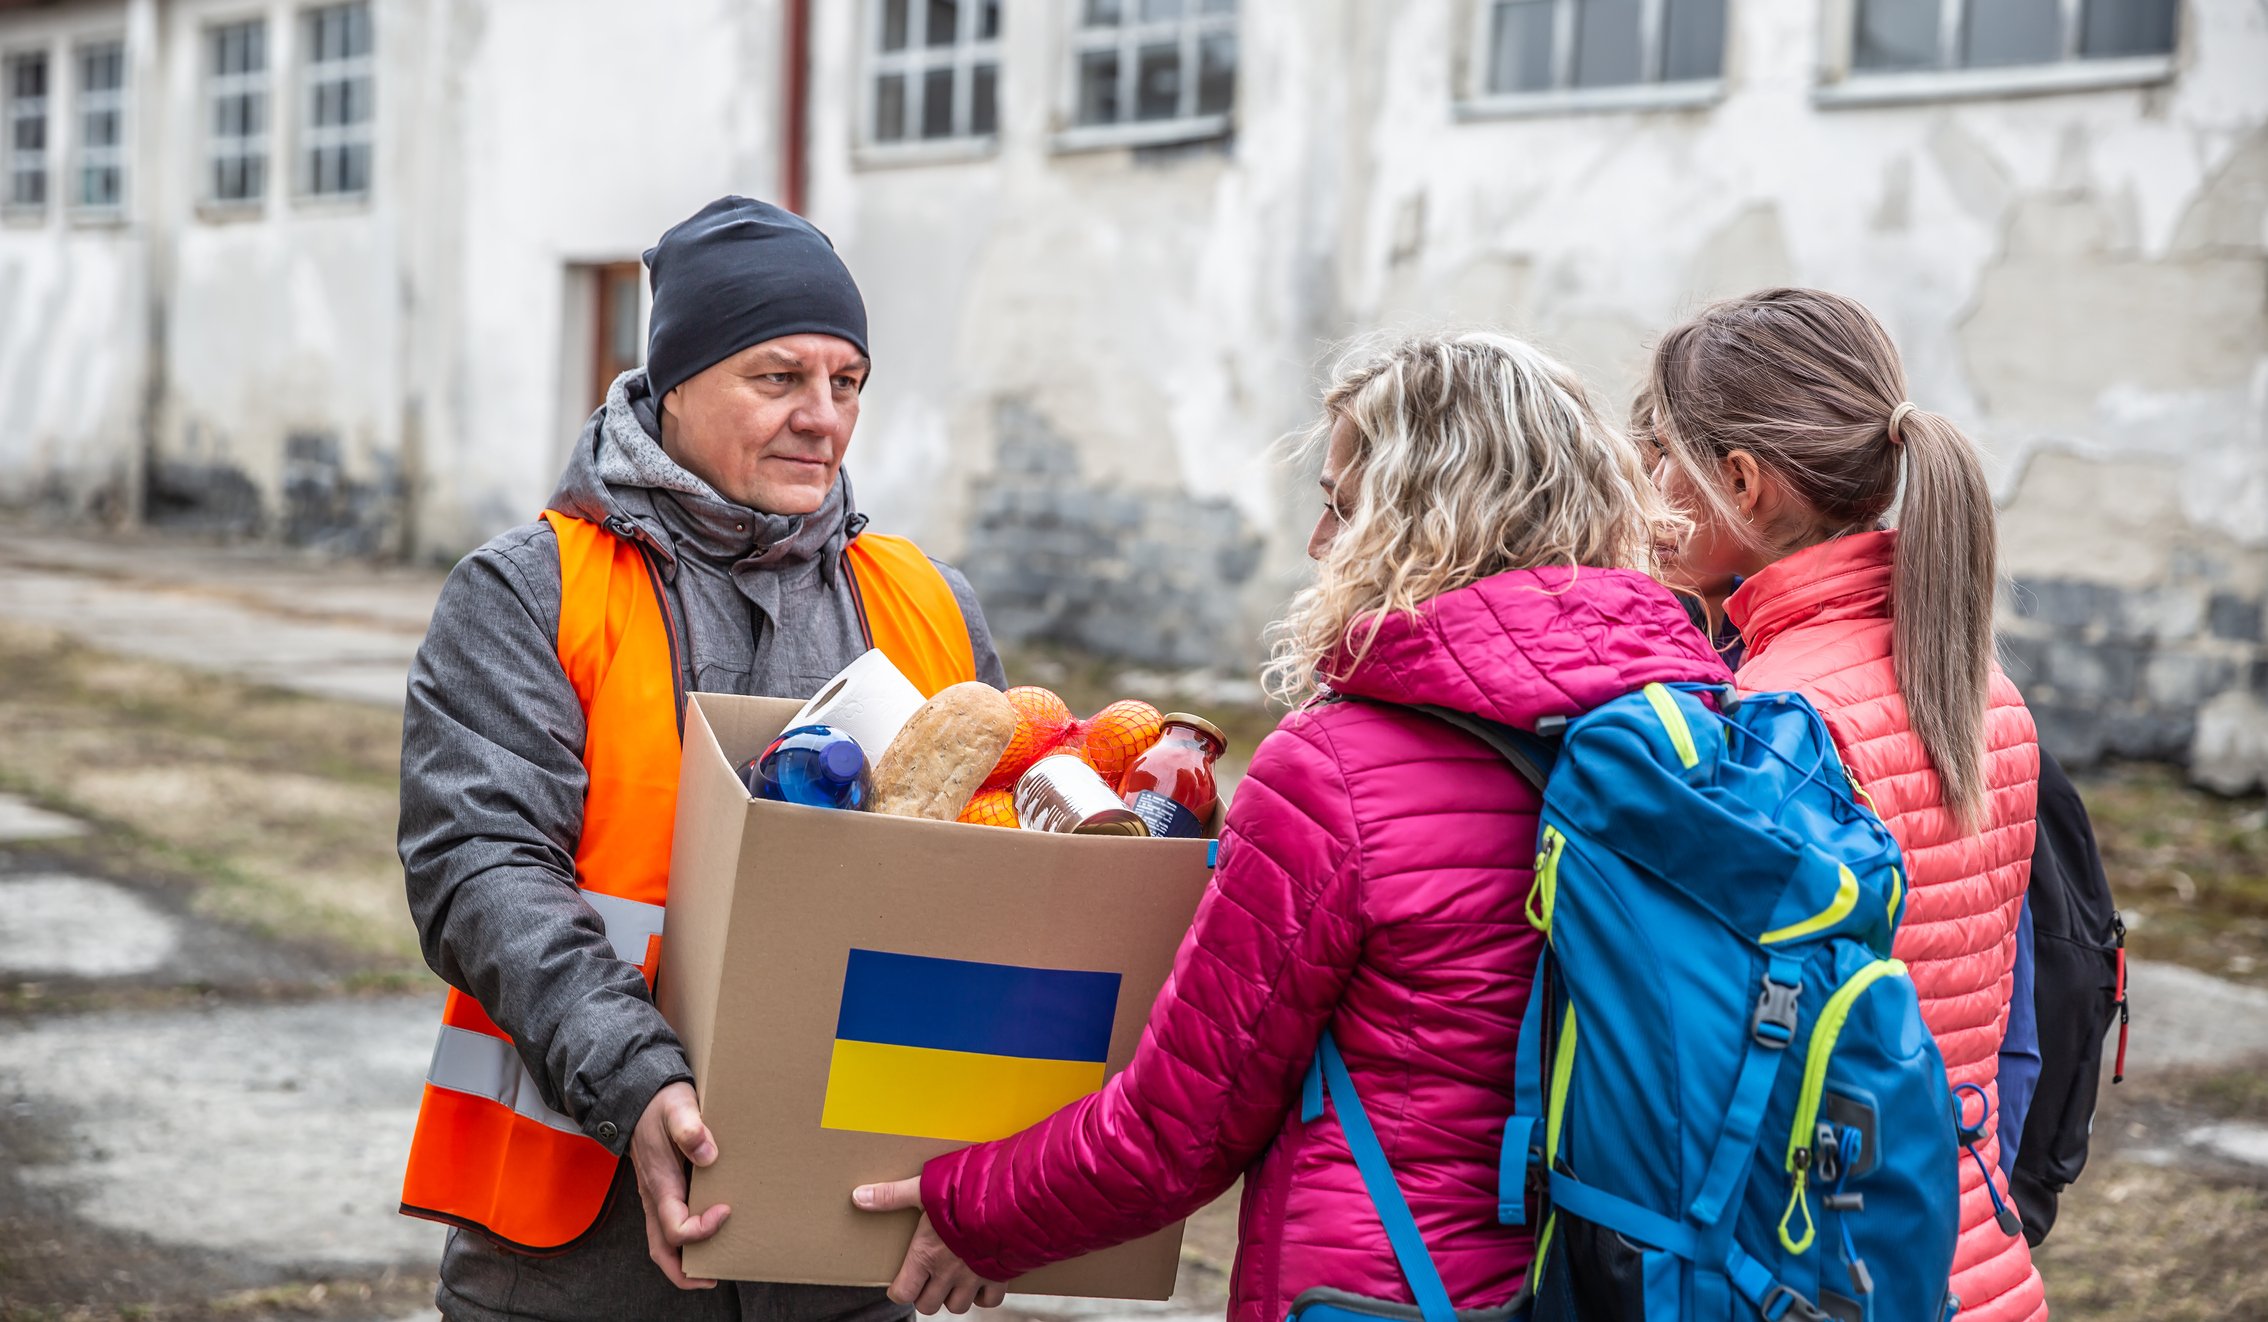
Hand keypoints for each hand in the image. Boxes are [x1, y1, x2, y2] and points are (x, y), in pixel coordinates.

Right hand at [631, 1081, 731, 1289]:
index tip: (727, 1210)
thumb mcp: (677, 1107)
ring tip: (714, 1265)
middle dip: (683, 1271)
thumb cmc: (660, 1102)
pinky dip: (683, 1239)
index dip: (702, 1229)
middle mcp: (655, 1197)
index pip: (676, 1227)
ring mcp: (656, 1196)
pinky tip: (707, 1232)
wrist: (638, 1095)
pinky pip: (668, 1224)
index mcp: (659, 1184)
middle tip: (713, 1277)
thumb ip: (690, 1128)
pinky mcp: (662, 1189)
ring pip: (662, 1241)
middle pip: (661, 1249)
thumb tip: (709, 1155)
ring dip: (683, 1259)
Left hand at [853, 1176, 1007, 1313]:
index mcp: (926, 1255)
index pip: (902, 1294)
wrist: (1013, 1198)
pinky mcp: (1000, 1276)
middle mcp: (949, 1273)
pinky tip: (982, 1277)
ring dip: (953, 1296)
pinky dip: (984, 1295)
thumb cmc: (967, 1192)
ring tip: (953, 1278)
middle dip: (926, 1295)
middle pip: (929, 1306)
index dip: (900, 1290)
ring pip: (958, 1306)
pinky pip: (990, 1301)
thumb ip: (893, 1196)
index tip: (901, 1281)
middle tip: (929, 1277)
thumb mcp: (925, 1189)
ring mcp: (975, 1277)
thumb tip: (858, 1197)